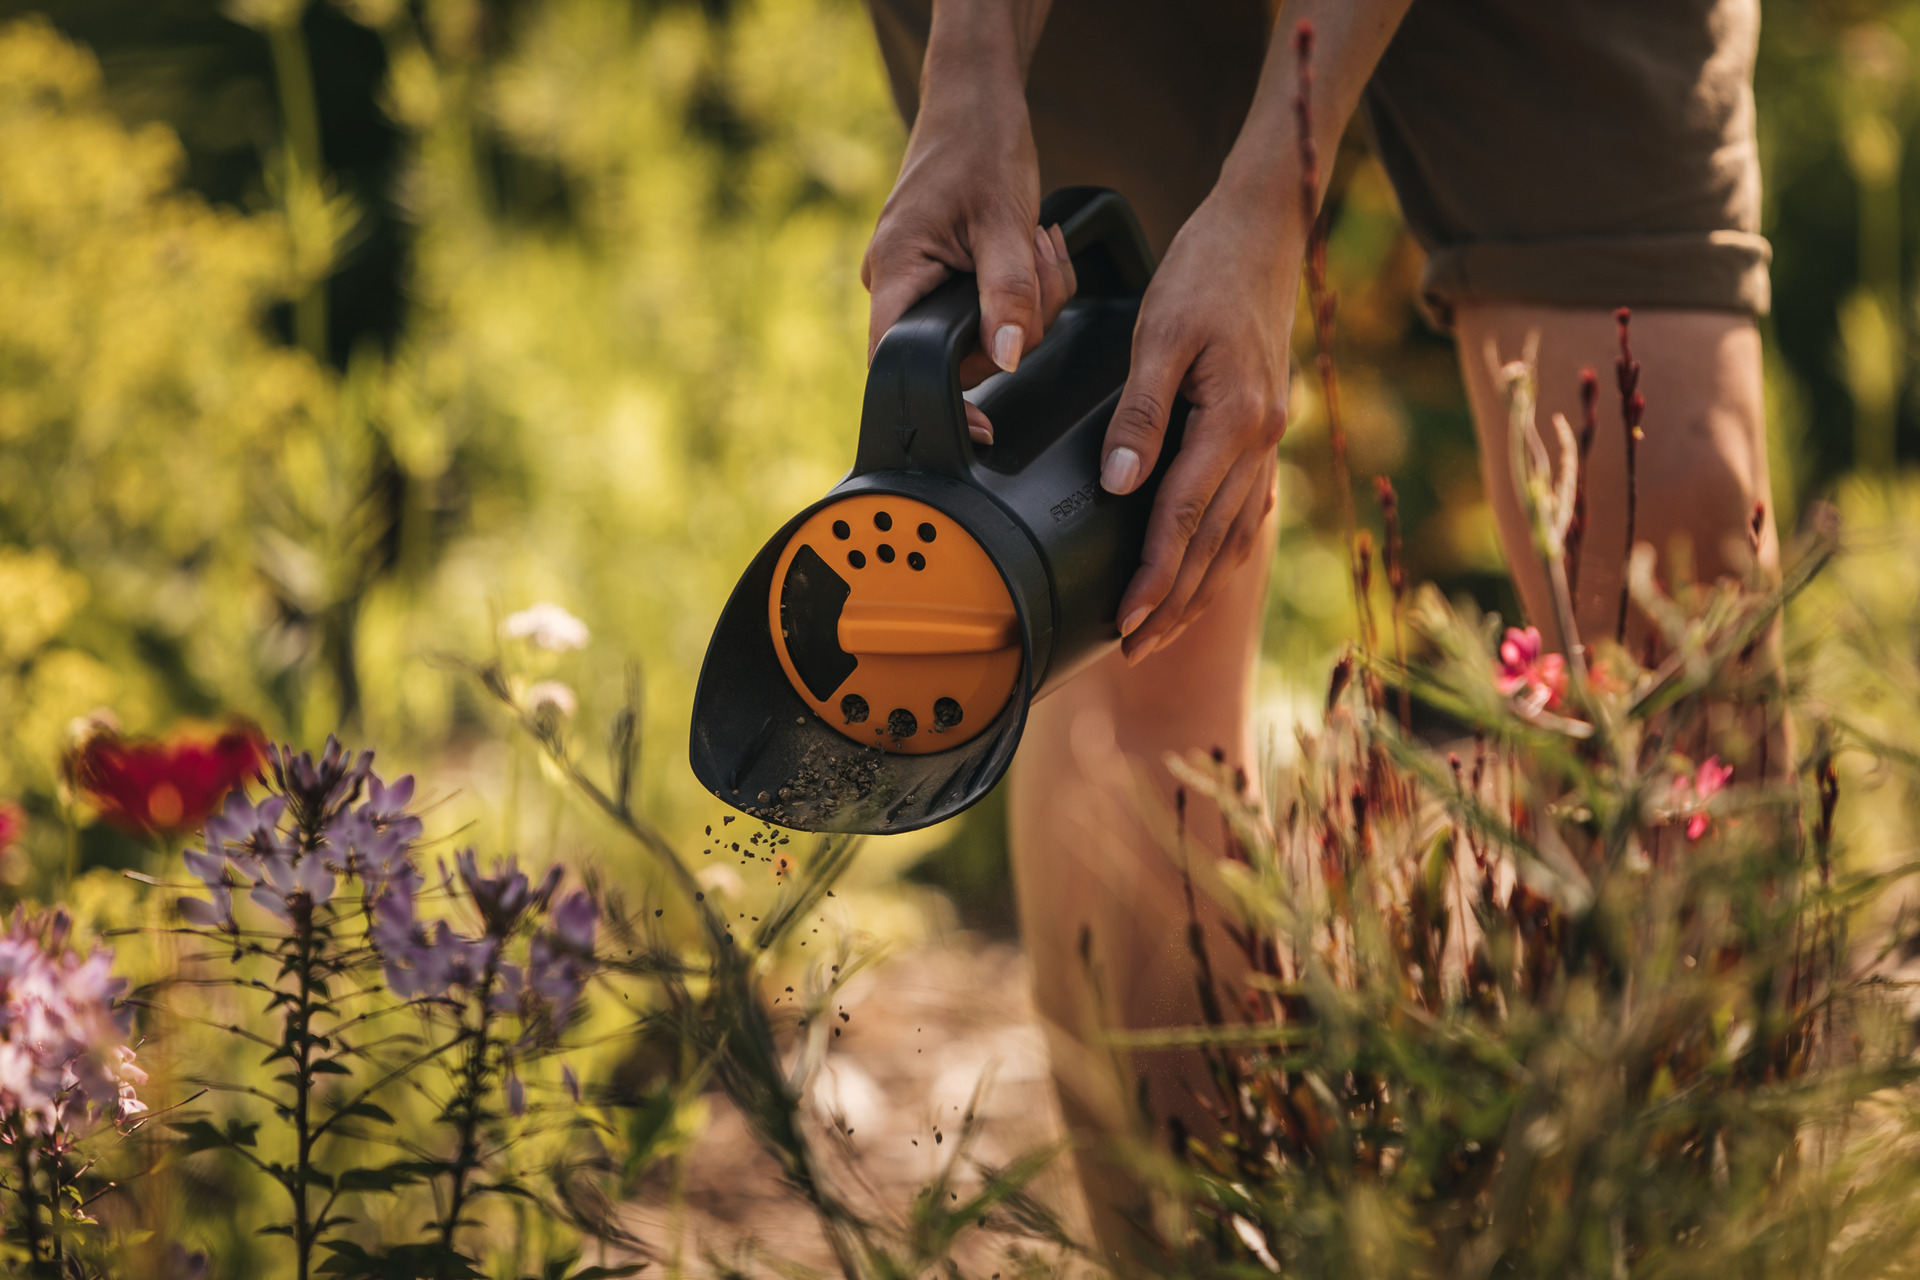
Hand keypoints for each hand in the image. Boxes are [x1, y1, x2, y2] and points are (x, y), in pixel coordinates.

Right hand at [861, 85, 1076, 444]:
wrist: (974, 103)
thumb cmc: (980, 147)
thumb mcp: (1006, 223)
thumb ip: (1009, 294)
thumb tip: (1010, 360)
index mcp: (895, 274)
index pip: (899, 363)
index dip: (940, 401)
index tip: (980, 430)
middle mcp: (896, 285)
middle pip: (960, 351)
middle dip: (1016, 321)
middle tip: (1038, 264)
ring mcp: (918, 283)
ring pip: (984, 332)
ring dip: (1028, 299)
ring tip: (1036, 243)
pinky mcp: (942, 278)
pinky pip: (987, 309)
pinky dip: (1021, 288)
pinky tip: (1029, 249)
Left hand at [1100, 184, 1294, 662]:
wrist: (1263, 231)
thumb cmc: (1204, 273)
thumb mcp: (1159, 334)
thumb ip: (1139, 415)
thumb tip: (1119, 487)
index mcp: (1233, 421)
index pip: (1184, 519)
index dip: (1153, 576)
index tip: (1123, 619)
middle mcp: (1259, 440)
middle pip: (1214, 544)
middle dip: (1174, 604)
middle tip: (1134, 649)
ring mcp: (1266, 439)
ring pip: (1234, 535)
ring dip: (1199, 589)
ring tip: (1163, 630)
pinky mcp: (1261, 429)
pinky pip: (1245, 508)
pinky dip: (1223, 550)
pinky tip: (1208, 571)